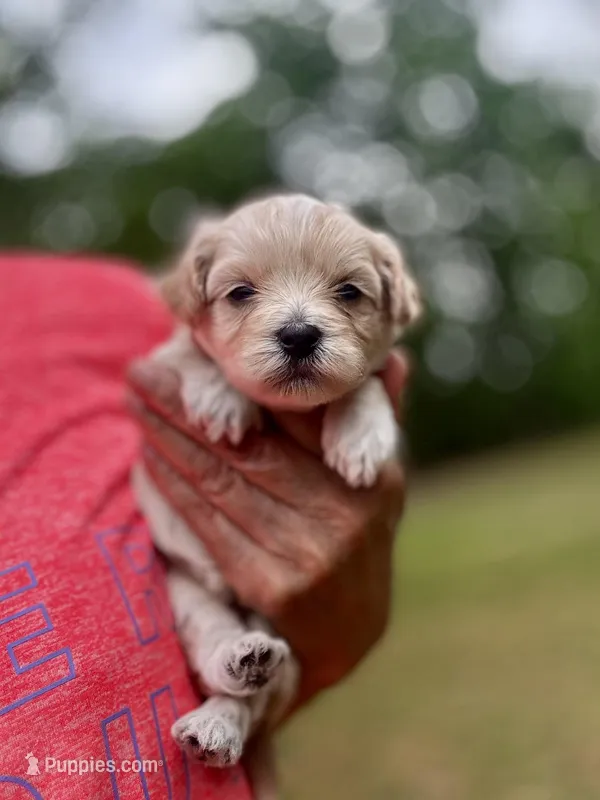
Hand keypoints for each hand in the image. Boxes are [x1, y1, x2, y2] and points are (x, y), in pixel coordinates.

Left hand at [126, 352, 407, 707]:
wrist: (353, 632)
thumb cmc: (359, 538)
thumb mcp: (380, 482)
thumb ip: (378, 420)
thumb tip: (394, 360)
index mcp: (371, 476)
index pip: (301, 416)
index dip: (244, 384)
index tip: (199, 354)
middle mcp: (342, 511)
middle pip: (249, 446)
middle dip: (189, 406)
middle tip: (142, 372)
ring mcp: (307, 552)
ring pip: (222, 481)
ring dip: (172, 440)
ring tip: (137, 403)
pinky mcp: (271, 585)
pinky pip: (210, 524)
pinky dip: (176, 486)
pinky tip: (151, 458)